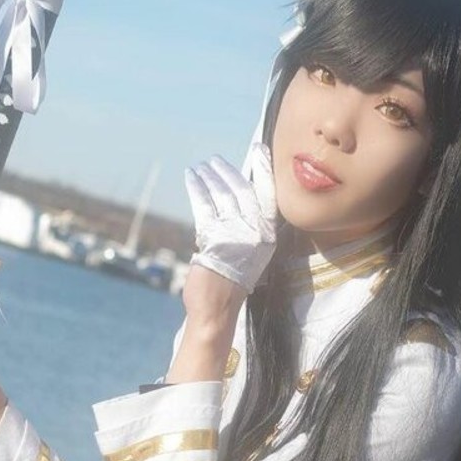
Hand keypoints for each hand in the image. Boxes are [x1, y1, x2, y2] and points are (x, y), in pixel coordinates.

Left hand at [184, 144, 277, 297]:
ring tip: (200, 168)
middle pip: (242, 191)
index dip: (263, 171)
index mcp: (267, 237)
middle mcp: (255, 234)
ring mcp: (236, 235)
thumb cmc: (229, 285)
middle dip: (227, 171)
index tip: (259, 149)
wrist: (217, 311)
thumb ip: (245, 230)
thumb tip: (233, 199)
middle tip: (215, 160)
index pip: (268, 196)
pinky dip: (196, 188)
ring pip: (222, 195)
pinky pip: (204, 205)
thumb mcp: (248, 256)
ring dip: (209, 177)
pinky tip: (191, 178)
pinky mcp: (214, 239)